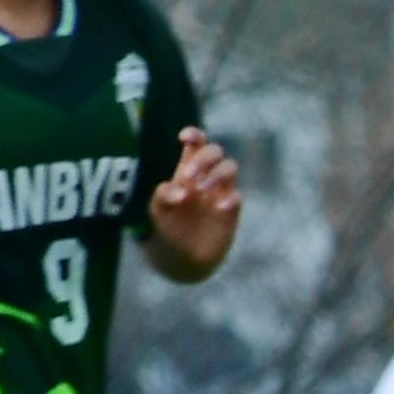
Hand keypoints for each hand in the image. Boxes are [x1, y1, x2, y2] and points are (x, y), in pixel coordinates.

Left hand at [147, 127, 242, 274]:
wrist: (181, 258)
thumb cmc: (167, 228)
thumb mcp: (157, 211)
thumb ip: (163, 196)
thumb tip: (182, 190)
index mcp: (187, 169)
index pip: (196, 144)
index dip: (194, 135)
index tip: (185, 138)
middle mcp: (206, 176)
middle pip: (214, 151)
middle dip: (203, 159)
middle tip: (189, 177)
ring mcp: (221, 192)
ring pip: (230, 167)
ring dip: (216, 174)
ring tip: (201, 191)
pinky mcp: (231, 210)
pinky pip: (237, 196)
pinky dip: (230, 198)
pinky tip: (219, 207)